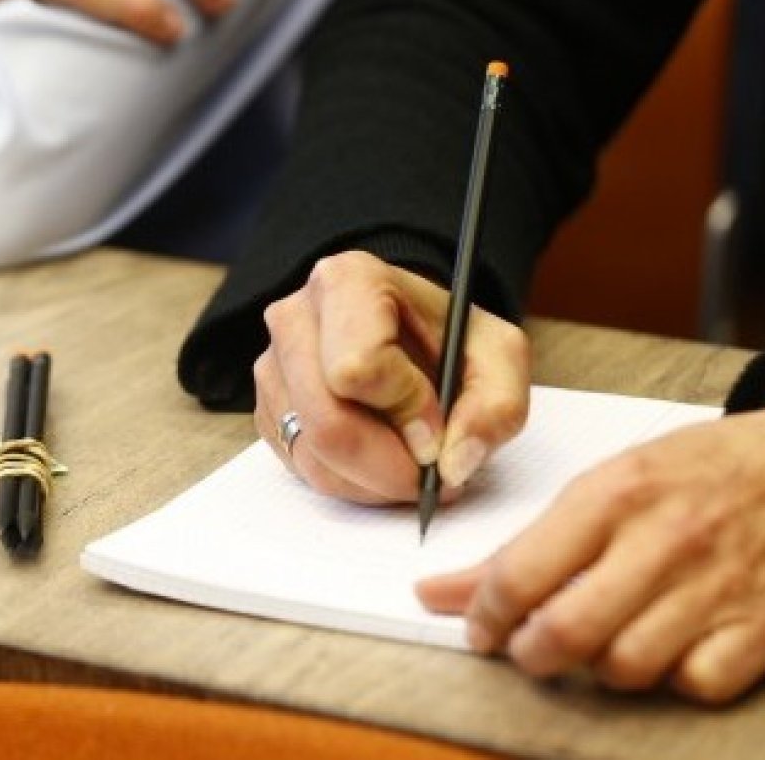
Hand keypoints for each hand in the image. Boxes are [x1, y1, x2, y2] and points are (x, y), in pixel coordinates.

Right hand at [253, 251, 529, 502]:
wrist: (409, 334)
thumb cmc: (449, 338)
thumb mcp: (499, 356)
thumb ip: (495, 408)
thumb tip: (451, 463)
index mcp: (347, 281)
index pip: (358, 367)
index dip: (406, 410)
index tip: (438, 423)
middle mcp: (293, 317)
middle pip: (327, 422)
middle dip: (388, 465)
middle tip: (428, 473)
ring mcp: (271, 365)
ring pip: (313, 453)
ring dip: (372, 481)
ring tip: (409, 467)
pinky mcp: (265, 408)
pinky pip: (300, 467)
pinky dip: (348, 482)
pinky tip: (378, 462)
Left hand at [418, 402, 764, 702]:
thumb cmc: (703, 470)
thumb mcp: (608, 483)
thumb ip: (527, 543)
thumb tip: (441, 592)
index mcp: (613, 495)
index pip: (519, 575)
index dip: (483, 615)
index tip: (477, 626)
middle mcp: (663, 541)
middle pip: (566, 633)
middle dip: (529, 654)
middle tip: (526, 649)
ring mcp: (717, 587)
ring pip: (625, 667)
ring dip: (598, 668)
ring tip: (598, 643)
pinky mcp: (764, 627)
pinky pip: (695, 684)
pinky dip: (672, 679)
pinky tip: (666, 650)